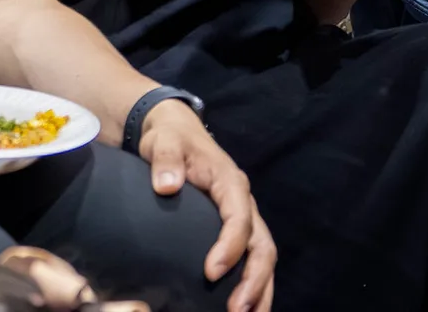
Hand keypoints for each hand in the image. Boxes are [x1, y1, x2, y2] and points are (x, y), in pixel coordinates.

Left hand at [141, 100, 274, 311]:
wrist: (177, 133)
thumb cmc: (170, 139)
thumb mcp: (164, 142)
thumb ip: (165, 160)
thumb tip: (167, 186)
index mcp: (231, 182)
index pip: (239, 218)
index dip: (230, 246)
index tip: (211, 272)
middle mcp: (244, 202)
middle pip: (262, 245)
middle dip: (254, 281)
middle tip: (235, 310)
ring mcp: (244, 217)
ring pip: (263, 257)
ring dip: (260, 290)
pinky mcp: (237, 229)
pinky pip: (252, 259)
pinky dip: (254, 286)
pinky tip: (243, 308)